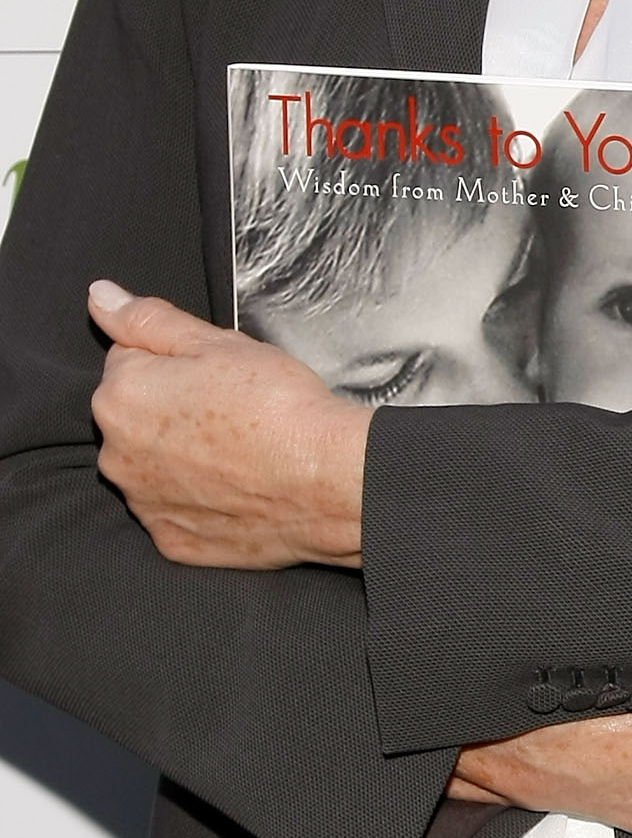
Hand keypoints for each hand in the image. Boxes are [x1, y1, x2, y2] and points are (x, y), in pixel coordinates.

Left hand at [88, 282, 366, 568]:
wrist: (326, 481)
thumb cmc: (276, 406)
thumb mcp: (216, 342)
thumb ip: (147, 319)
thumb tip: (99, 295)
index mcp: (119, 396)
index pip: (129, 362)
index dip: (176, 364)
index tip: (215, 377)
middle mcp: (116, 455)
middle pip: (135, 418)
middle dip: (169, 412)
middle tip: (230, 414)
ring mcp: (143, 504)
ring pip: (153, 467)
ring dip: (181, 458)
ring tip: (238, 454)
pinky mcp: (172, 542)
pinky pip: (176, 512)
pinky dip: (199, 502)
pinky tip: (238, 490)